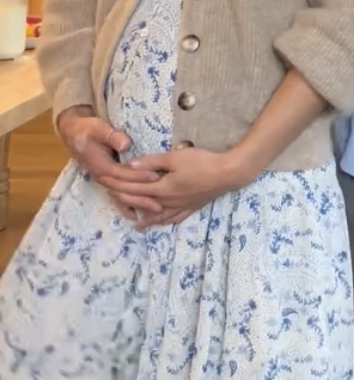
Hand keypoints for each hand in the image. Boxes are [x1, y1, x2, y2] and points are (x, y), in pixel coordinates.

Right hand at [57, 105, 162, 209]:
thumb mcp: (99, 128)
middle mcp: (102, 176)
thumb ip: (112, 137)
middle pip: (124, 190)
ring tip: (155, 211)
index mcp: (101, 165)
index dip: (139, 177)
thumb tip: (126, 145)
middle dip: (142, 197)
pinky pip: (118, 195)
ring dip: (138, 204)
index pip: (123, 174)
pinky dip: (127, 206)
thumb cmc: (88, 129)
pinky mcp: (107, 179)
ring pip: (122, 196)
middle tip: (161, 202)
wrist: (74, 134)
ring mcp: (104, 180)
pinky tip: (136, 215)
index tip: (155, 177)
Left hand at [100, 146, 241, 227]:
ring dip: (142, 217)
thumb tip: (130, 166)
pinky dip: (163, 221)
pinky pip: (173, 218)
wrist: (226, 174)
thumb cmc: (201, 162)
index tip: (102, 179)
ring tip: (132, 222)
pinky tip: (160, 222)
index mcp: (161, 188)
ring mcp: (179, 207)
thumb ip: (152, 163)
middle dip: (123, 198)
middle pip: (140, 201)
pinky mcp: (190, 207)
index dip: (116, 183)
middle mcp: (167, 202)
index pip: (133, 187)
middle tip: (110, 196)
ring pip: (156, 215)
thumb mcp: (175, 157)